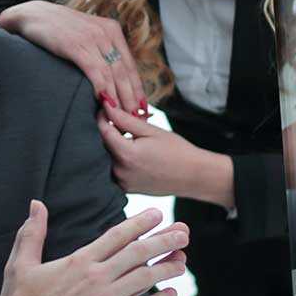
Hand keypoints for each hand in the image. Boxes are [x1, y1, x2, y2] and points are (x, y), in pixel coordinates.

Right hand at [0, 0, 148, 116]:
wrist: (32, 15)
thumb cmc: (58, 29)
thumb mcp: (86, 34)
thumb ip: (100, 50)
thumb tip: (112, 77)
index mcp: (111, 30)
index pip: (130, 65)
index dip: (137, 89)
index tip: (142, 109)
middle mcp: (106, 33)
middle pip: (124, 72)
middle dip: (131, 98)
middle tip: (135, 118)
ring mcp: (92, 38)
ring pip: (112, 74)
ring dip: (118, 98)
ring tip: (121, 117)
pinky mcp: (76, 45)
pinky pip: (95, 70)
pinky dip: (101, 88)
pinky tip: (103, 102)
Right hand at [0, 201, 187, 295]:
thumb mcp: (21, 263)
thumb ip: (32, 233)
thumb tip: (37, 206)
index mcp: (79, 262)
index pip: (117, 236)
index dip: (140, 223)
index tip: (156, 214)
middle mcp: (97, 279)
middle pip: (139, 254)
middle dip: (164, 241)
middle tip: (182, 232)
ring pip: (145, 280)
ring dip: (166, 268)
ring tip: (182, 259)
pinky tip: (169, 294)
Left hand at [97, 103, 233, 207]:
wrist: (193, 176)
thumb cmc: (176, 151)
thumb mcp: (151, 130)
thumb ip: (125, 119)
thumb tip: (107, 106)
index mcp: (126, 154)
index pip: (103, 130)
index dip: (103, 116)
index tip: (108, 107)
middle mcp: (120, 171)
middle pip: (104, 144)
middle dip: (110, 130)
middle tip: (123, 121)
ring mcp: (123, 182)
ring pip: (108, 157)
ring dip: (114, 145)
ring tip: (132, 137)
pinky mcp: (126, 188)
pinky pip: (115, 169)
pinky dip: (119, 159)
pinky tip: (134, 152)